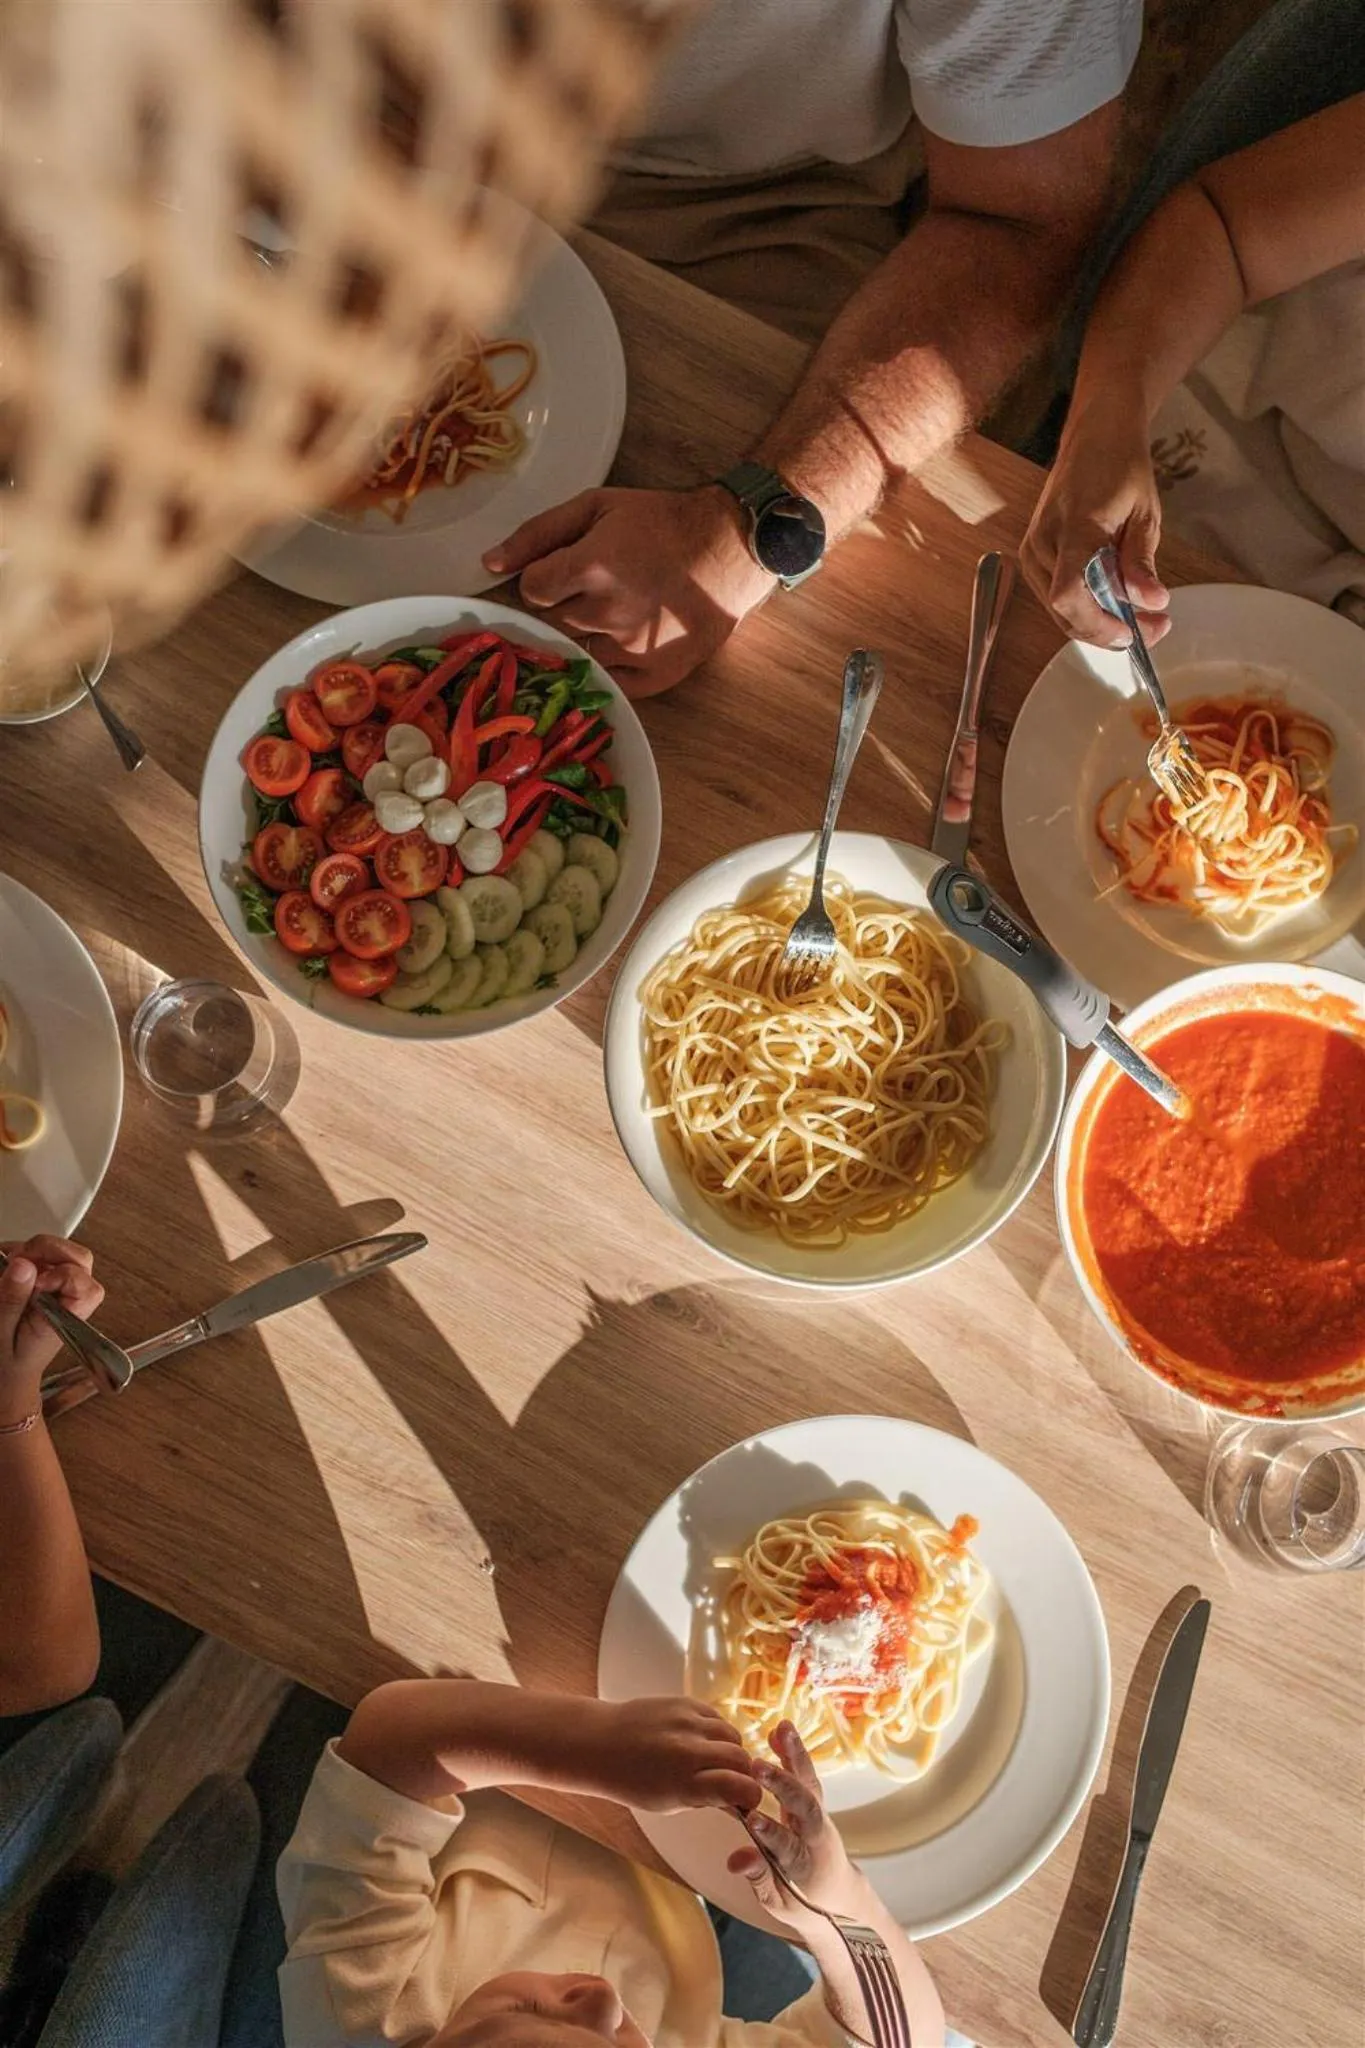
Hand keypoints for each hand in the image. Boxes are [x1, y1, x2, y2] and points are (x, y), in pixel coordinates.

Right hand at [0, 1237, 102, 1405]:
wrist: (5, 1378)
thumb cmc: (6, 1365)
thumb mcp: (0, 1336)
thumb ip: (11, 1302)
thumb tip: (24, 1266)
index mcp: (65, 1319)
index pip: (85, 1287)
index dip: (63, 1275)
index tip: (35, 1282)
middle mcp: (67, 1301)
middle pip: (80, 1260)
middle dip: (49, 1251)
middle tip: (17, 1262)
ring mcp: (57, 1289)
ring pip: (62, 1252)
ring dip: (33, 1252)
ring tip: (7, 1269)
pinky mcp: (42, 1282)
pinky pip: (41, 1257)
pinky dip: (22, 1256)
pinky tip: (6, 1271)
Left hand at [483, 485, 774, 697]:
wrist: (730, 550)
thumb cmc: (662, 522)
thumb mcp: (598, 506)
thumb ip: (538, 533)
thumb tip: (489, 563)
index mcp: (590, 568)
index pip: (532, 590)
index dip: (545, 578)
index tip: (567, 570)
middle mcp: (606, 614)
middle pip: (554, 620)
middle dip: (566, 602)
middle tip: (599, 585)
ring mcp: (630, 650)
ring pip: (578, 649)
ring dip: (587, 632)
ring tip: (618, 608)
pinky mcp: (652, 677)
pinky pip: (607, 680)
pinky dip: (609, 663)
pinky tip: (626, 638)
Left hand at [584, 1697, 759, 1814]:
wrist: (601, 1742)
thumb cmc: (633, 1781)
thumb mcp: (669, 1802)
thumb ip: (708, 1801)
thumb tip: (742, 1805)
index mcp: (682, 1784)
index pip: (737, 1787)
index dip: (751, 1796)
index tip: (750, 1801)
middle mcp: (687, 1750)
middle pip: (741, 1759)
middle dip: (744, 1774)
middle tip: (735, 1781)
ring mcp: (686, 1722)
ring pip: (732, 1735)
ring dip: (732, 1750)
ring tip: (715, 1761)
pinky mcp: (684, 1702)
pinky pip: (717, 1718)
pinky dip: (716, 1732)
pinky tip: (702, 1742)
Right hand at [726, 1721, 861, 1928]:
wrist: (839, 1894)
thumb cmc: (802, 1902)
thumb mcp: (777, 1902)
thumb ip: (759, 1879)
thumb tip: (736, 1860)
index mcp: (805, 1866)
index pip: (789, 1848)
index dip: (772, 1834)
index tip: (751, 1819)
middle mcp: (816, 1836)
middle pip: (805, 1807)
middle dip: (782, 1785)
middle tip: (757, 1766)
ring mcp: (818, 1816)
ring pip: (810, 1784)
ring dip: (795, 1756)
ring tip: (781, 1728)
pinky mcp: (815, 1802)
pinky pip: (806, 1775)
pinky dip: (794, 1752)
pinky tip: (780, 1729)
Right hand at [1021, 396, 1170, 647]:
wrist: (1094, 436)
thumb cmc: (1122, 468)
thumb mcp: (1145, 514)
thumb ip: (1142, 562)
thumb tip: (1153, 603)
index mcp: (1075, 528)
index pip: (1069, 595)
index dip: (1099, 625)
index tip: (1133, 633)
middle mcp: (1044, 543)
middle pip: (1065, 612)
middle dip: (1109, 631)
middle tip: (1154, 628)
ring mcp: (1032, 550)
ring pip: (1060, 611)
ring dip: (1099, 623)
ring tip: (1142, 615)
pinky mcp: (1032, 555)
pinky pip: (1055, 597)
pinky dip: (1086, 608)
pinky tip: (1115, 601)